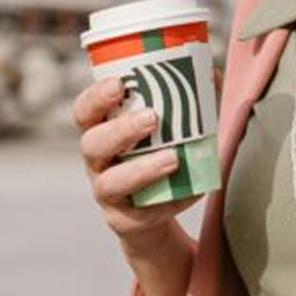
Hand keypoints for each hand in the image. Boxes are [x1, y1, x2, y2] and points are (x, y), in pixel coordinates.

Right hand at [73, 78, 200, 248]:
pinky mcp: (125, 221)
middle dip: (120, 130)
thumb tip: (212, 74)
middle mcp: (97, 162)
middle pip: (91, 144)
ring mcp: (107, 193)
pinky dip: (170, 201)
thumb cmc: (158, 156)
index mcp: (102, 131)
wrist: (157, 212)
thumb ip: (188, 100)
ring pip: (110, 184)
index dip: (95, 97)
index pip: (83, 111)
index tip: (119, 84)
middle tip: (152, 118)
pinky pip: (142, 214)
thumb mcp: (166, 129)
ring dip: (141, 170)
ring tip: (173, 159)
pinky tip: (194, 190)